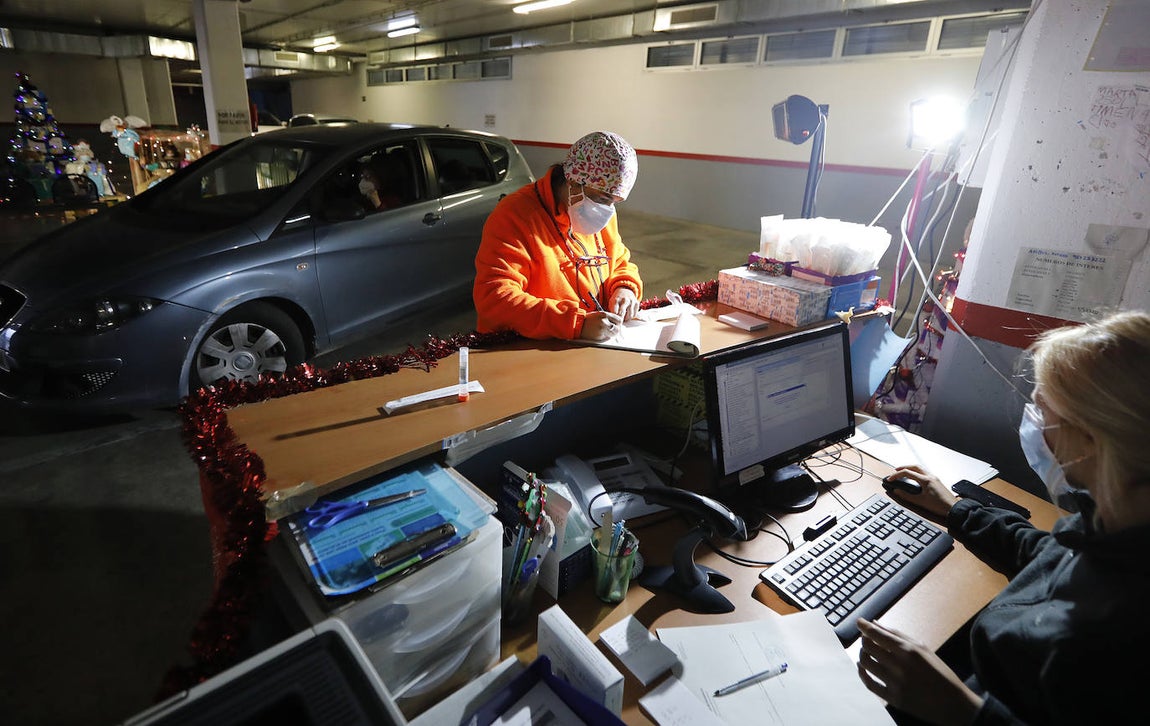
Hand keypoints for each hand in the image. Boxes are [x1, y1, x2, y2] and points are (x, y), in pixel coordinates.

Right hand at [581, 311, 621, 340]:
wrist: (577, 325)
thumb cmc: (587, 321)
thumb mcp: (598, 315)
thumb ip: (607, 319)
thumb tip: (616, 324)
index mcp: (604, 314)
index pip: (619, 320)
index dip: (618, 324)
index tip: (617, 326)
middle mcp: (604, 321)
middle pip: (618, 328)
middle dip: (616, 331)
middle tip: (612, 332)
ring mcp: (602, 329)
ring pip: (613, 334)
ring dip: (611, 335)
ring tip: (605, 333)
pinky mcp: (599, 336)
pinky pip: (606, 338)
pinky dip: (605, 338)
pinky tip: (599, 335)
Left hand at [609, 287, 639, 320]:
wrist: (625, 290)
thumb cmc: (617, 299)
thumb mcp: (611, 302)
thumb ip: (611, 310)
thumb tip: (612, 319)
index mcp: (616, 300)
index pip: (615, 311)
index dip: (614, 317)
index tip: (615, 320)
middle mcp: (625, 300)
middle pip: (622, 313)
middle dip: (620, 319)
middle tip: (619, 321)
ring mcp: (631, 302)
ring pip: (630, 315)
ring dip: (626, 319)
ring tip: (623, 318)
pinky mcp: (636, 303)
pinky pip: (634, 314)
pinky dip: (631, 317)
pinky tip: (628, 315)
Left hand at [856, 619, 982, 725]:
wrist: (953, 704)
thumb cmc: (940, 673)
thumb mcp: (923, 649)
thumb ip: (898, 635)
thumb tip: (876, 623)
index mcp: (909, 651)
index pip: (878, 635)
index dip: (865, 626)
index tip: (859, 622)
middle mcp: (900, 666)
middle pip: (869, 647)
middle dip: (865, 640)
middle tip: (867, 639)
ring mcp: (895, 683)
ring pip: (865, 663)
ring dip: (862, 654)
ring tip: (866, 652)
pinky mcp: (893, 698)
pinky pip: (869, 683)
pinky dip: (862, 673)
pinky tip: (864, 667)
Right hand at [884, 464, 957, 517]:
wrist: (953, 508)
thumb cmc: (940, 505)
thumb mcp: (920, 502)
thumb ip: (907, 496)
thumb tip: (897, 491)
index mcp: (925, 480)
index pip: (907, 473)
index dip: (896, 475)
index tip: (890, 479)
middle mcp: (930, 476)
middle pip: (914, 466)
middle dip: (903, 467)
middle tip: (895, 471)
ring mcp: (934, 478)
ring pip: (920, 468)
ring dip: (911, 469)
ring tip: (904, 473)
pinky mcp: (936, 481)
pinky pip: (924, 473)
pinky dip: (917, 473)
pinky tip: (915, 479)